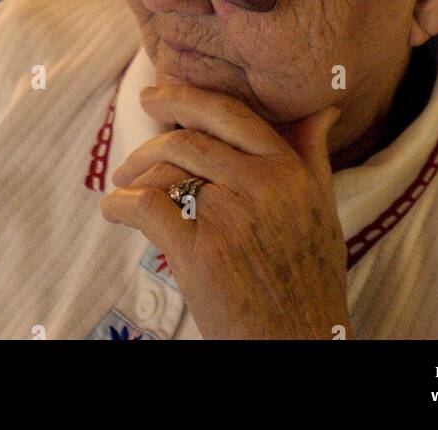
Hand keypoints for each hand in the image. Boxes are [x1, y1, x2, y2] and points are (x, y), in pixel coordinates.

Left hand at [100, 83, 351, 339]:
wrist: (299, 341)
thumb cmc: (310, 279)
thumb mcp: (324, 208)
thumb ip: (313, 155)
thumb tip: (324, 109)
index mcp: (288, 170)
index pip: (230, 115)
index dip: (187, 99)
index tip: (158, 96)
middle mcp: (260, 184)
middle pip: (189, 140)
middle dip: (150, 139)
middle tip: (130, 147)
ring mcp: (228, 215)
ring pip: (167, 171)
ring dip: (134, 175)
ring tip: (123, 185)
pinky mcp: (199, 251)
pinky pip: (147, 208)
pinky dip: (121, 205)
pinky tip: (113, 209)